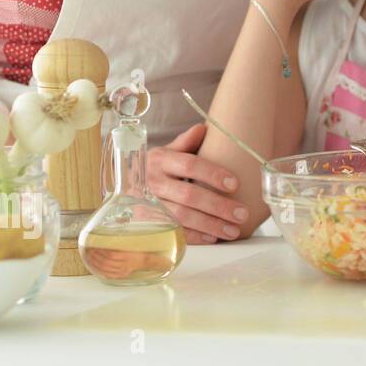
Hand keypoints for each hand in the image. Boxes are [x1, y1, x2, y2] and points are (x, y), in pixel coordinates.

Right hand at [146, 124, 250, 243]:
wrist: (124, 186)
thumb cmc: (157, 167)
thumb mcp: (168, 151)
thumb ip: (186, 142)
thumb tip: (203, 128)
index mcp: (160, 159)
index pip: (189, 165)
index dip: (213, 174)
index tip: (235, 184)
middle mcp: (152, 182)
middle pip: (188, 195)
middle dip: (218, 206)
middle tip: (242, 214)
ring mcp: (148, 204)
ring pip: (181, 217)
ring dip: (210, 224)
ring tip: (234, 230)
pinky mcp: (146, 223)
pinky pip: (171, 231)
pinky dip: (193, 236)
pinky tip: (212, 237)